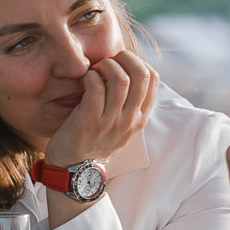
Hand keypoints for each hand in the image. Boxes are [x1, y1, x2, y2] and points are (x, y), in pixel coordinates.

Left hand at [44, 50, 159, 167]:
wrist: (75, 171)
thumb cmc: (95, 142)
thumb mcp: (121, 126)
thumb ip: (129, 104)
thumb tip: (127, 71)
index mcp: (140, 117)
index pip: (153, 78)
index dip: (138, 61)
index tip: (121, 63)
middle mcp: (130, 119)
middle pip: (141, 74)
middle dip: (123, 58)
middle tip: (107, 61)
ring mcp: (111, 121)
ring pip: (120, 79)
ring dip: (105, 66)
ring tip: (94, 71)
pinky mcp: (90, 121)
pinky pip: (96, 88)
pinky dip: (90, 77)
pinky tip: (85, 80)